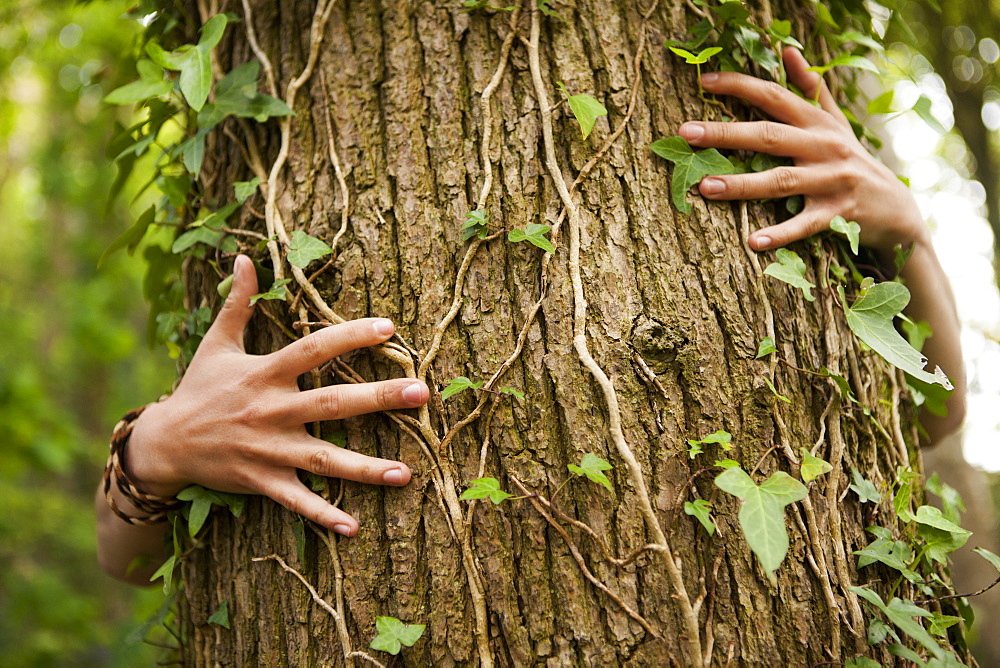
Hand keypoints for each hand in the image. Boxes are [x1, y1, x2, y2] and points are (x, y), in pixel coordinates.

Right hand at [126, 255, 427, 536]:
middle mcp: (271, 411)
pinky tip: (354, 526)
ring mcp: (268, 450)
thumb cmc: (199, 388)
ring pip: (323, 459)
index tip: (390, 328)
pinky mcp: (262, 481)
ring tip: (406, 472)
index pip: (314, 349)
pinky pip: (296, 501)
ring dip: (364, 468)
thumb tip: (244, 258)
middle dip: (379, 398)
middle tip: (421, 393)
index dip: (350, 336)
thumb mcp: (216, 343)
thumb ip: (237, 302)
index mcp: (264, 373)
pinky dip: (322, 514)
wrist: (164, 443)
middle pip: (332, 403)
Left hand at [679, 47, 927, 253]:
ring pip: (780, 180)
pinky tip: (752, 242)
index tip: (704, 82)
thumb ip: (811, 88)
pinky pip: (804, 225)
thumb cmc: (852, 160)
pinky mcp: (837, 215)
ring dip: (741, 184)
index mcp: (818, 122)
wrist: (897, 208)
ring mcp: (831, 181)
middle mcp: (824, 147)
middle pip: (769, 136)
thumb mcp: (835, 122)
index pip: (774, 97)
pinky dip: (779, 234)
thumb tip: (787, 50)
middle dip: (726, 133)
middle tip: (687, 133)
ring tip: (705, 186)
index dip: (740, 86)